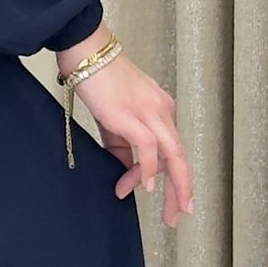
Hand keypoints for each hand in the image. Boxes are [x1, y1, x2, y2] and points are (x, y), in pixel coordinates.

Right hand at [55, 40, 194, 227]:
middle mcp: (162, 110)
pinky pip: (148, 149)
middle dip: (183, 189)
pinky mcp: (131, 116)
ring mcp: (149, 112)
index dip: (164, 177)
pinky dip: (147, 170)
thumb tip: (124, 170)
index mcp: (160, 109)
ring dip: (173, 188)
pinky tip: (143, 186)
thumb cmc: (97, 78)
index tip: (150, 195)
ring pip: (173, 156)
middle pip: (180, 157)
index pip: (168, 150)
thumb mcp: (114, 117)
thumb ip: (122, 143)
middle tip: (181, 214)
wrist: (85, 52)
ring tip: (168, 212)